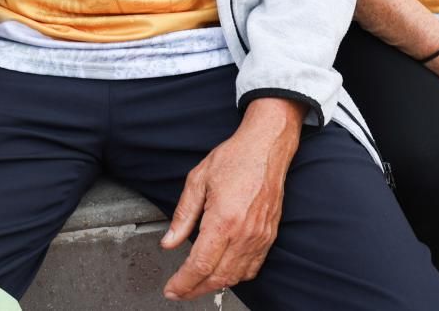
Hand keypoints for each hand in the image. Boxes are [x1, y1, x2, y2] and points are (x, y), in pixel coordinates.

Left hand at [158, 98, 302, 301]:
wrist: (266, 148)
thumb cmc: (235, 159)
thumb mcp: (198, 181)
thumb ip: (182, 216)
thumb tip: (168, 242)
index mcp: (224, 220)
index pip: (200, 265)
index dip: (183, 282)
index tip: (171, 289)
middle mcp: (244, 234)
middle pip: (217, 277)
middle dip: (194, 290)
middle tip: (179, 291)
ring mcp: (259, 237)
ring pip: (235, 277)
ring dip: (214, 286)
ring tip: (196, 285)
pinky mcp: (269, 236)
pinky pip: (253, 268)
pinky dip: (236, 277)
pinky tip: (223, 273)